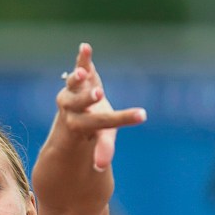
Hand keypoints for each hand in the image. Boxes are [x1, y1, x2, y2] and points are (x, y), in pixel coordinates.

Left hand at [57, 43, 146, 170]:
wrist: (73, 114)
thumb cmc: (91, 128)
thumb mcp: (99, 138)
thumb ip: (102, 149)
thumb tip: (99, 167)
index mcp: (80, 125)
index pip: (101, 123)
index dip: (121, 119)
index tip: (142, 115)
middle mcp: (73, 108)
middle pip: (80, 104)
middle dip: (88, 98)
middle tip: (98, 94)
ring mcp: (72, 91)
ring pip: (73, 85)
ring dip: (78, 78)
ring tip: (81, 73)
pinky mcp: (77, 77)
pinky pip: (79, 66)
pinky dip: (83, 58)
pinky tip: (85, 47)